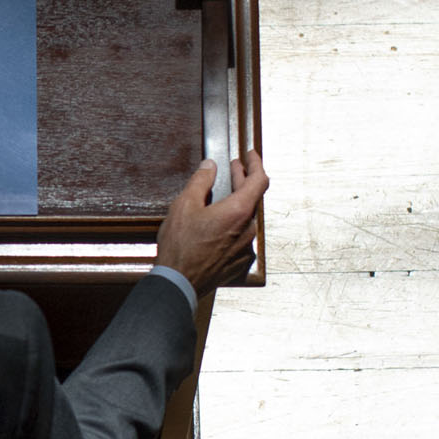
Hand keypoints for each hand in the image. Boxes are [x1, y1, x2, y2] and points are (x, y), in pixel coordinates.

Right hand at [154, 150, 267, 291]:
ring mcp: (246, 248)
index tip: (250, 155)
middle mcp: (248, 230)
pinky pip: (241, 237)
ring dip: (238, 204)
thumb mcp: (184, 205)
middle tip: (234, 169)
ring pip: (246, 218)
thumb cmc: (180, 248)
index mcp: (238, 212)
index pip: (260, 180)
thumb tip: (209, 167)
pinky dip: (233, 225)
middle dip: (243, 180)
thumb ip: (201, 181)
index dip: (256, 164)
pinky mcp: (240, 262)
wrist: (178, 283)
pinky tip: (218, 224)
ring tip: (223, 197)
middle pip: (253, 198)